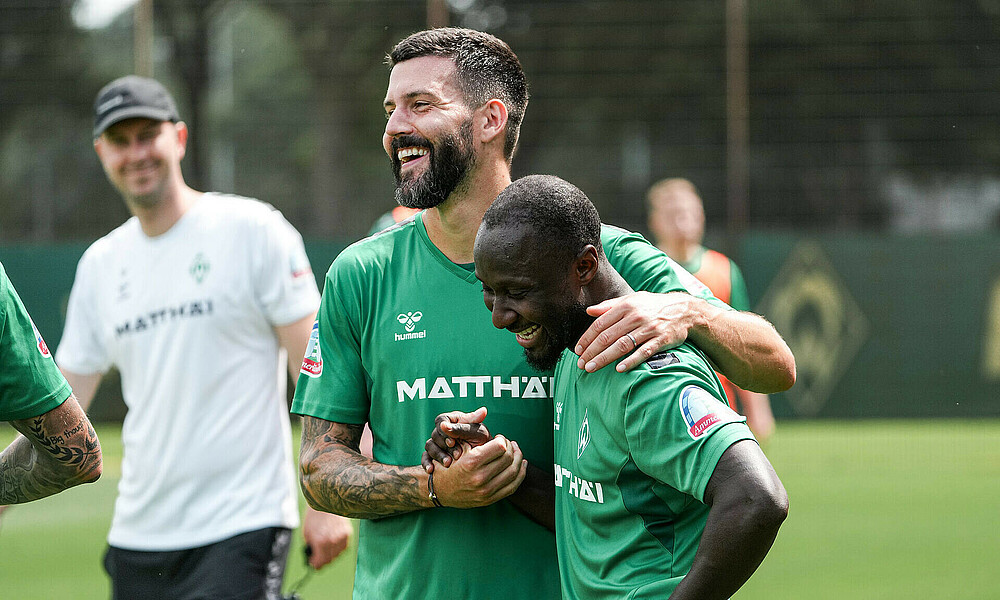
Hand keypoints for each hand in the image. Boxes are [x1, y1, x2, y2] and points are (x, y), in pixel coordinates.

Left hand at [301, 507, 352, 568]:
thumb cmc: (314, 517)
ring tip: (325, 545)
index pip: (320, 563)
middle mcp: (333, 541)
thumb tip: (315, 559)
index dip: (315, 564)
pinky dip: (338, 546)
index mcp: (321, 543)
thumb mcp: (307, 535)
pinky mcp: (348, 532)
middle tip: (318, 555)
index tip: (313, 562)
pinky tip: (332, 540)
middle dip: (323, 559)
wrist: (325, 502)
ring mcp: (342, 537)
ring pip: (338, 554)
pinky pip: (343, 546)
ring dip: (331, 553)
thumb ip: (312, 549)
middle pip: (329, 560)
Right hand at [421, 407, 490, 472]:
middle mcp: (443, 431)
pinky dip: (426, 463)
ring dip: (438, 455)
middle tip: (457, 455)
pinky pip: (425, 457)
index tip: (453, 442)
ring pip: (430, 446)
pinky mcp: (433, 455)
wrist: (485, 458)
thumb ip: (463, 427)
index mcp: (453, 420)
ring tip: (448, 463)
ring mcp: (437, 443)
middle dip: (444, 446)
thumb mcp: (477, 432)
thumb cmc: (482, 441)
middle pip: (435, 434)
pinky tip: (431, 470)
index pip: (441, 420)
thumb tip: (445, 424)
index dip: (445, 432)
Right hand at [432, 435, 526, 507]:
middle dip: (511, 447)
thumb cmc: (448, 465)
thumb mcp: (456, 445)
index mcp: (471, 462)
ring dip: (518, 458)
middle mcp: (480, 478)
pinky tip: (520, 464)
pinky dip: (520, 474)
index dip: (502, 439)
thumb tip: (484, 410)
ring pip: (514, 472)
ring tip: (515, 451)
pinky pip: (513, 486)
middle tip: (508, 443)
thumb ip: (471, 430)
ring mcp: (486, 491)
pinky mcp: (490, 500)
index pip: (500, 447)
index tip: (499, 438)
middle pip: (508, 458)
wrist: (439, 490)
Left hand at [575, 291, 704, 372]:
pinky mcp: (661, 340)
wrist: (684, 309)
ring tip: (592, 368)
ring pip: (622, 345)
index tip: (578, 350)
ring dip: (605, 358)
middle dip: (592, 351)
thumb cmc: (653, 305)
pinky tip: (619, 369)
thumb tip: (589, 311)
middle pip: (608, 336)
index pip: (600, 324)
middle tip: (581, 364)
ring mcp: (649, 328)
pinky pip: (644, 352)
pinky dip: (631, 361)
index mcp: (626, 306)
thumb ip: (609, 306)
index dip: (587, 338)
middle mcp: (636, 316)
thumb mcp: (632, 299)